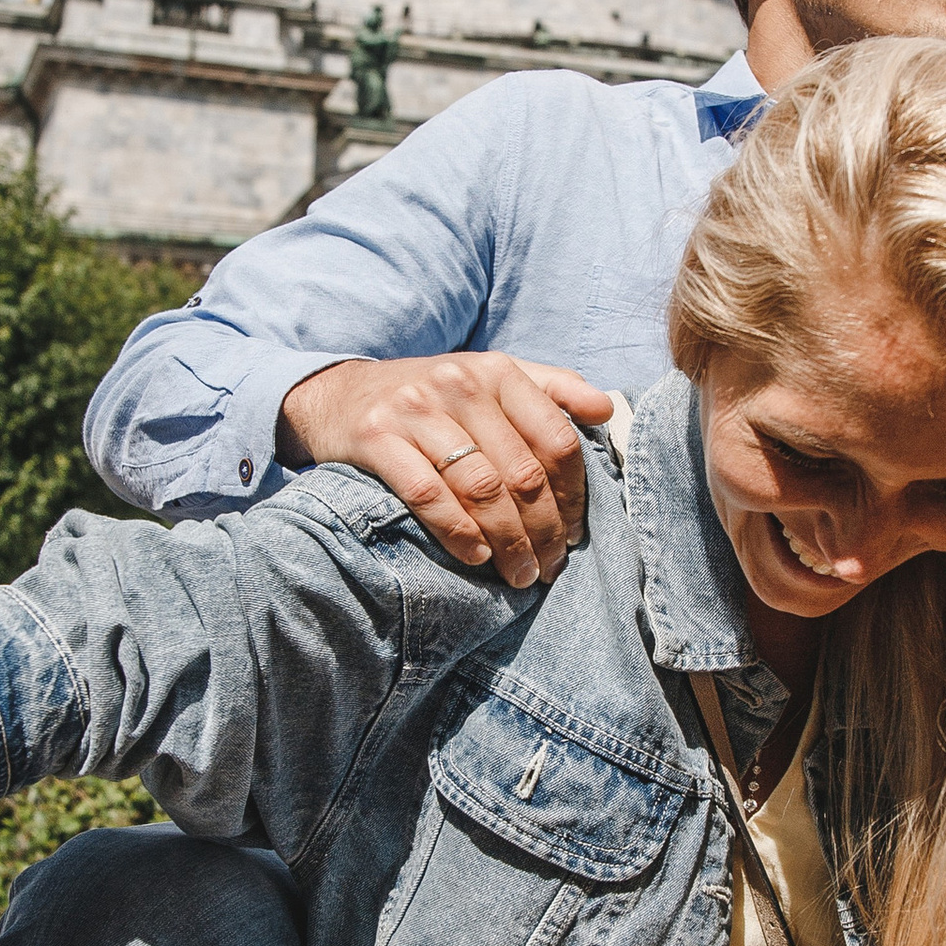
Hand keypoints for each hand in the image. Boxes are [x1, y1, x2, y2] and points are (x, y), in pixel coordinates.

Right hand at [278, 351, 613, 586]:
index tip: (575, 532)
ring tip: (519, 574)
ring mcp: (415, 410)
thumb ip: (550, 389)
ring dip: (507, 541)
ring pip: (480, 487)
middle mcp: (459, 383)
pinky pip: (427, 494)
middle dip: (544, 530)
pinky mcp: (377, 437)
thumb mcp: (489, 378)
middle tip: (549, 567)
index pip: (555, 439)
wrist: (339, 395)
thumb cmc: (430, 397)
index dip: (573, 494)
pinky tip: (475, 558)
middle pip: (522, 471)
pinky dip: (457, 532)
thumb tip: (606, 410)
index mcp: (497, 371)